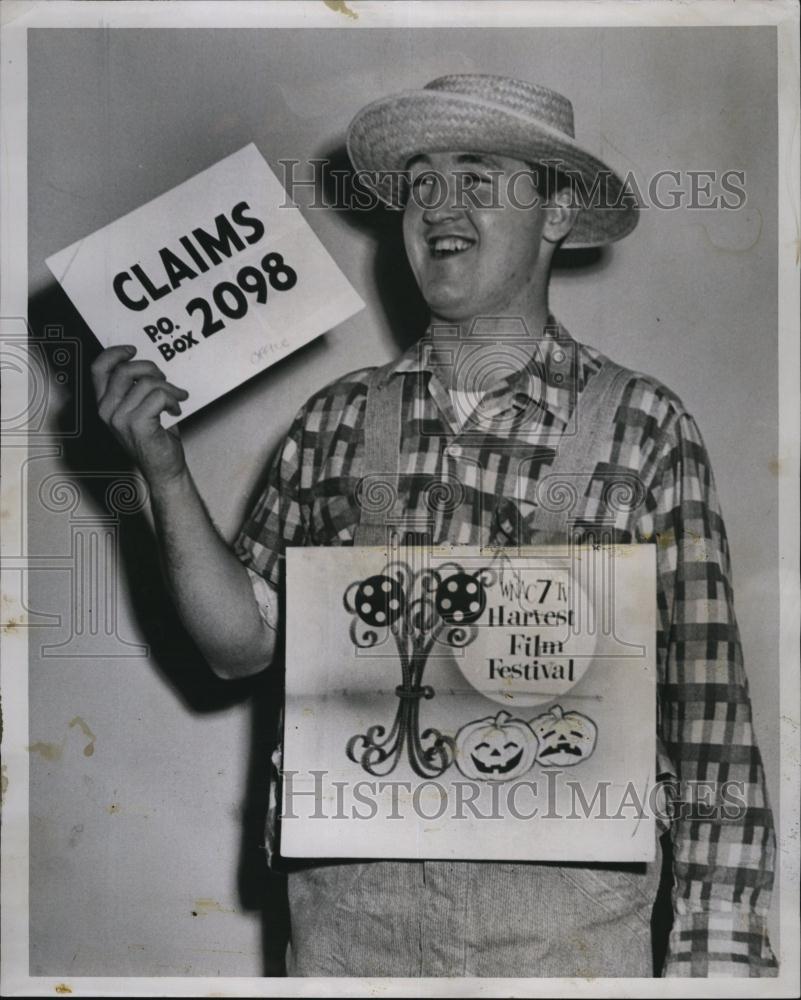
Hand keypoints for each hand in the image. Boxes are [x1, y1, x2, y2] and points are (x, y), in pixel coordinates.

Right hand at [91, 345, 189, 486]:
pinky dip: (172, 400)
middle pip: (124, 370)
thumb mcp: (137, 409)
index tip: (133, 350)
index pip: (98, 369)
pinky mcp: (137, 424)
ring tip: (176, 398)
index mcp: (104, 404)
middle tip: (165, 379)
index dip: (114, 353)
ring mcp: (120, 418)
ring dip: (168, 388)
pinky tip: (175, 410)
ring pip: (147, 383)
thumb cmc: (154, 438)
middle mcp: (107, 411)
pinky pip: (158, 396)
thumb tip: (146, 366)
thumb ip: (133, 389)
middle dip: (150, 369)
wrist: (164, 468)